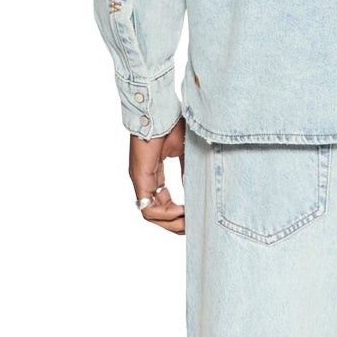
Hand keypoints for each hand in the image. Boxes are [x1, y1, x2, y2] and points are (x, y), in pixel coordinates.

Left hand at [129, 120, 185, 234]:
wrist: (160, 110)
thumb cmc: (172, 124)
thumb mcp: (185, 154)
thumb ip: (188, 174)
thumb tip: (196, 192)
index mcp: (154, 175)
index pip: (162, 202)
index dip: (179, 213)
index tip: (195, 216)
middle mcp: (145, 181)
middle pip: (156, 214)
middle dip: (176, 224)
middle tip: (193, 226)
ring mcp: (140, 181)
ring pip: (151, 215)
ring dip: (172, 222)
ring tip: (189, 220)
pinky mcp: (140, 179)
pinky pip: (148, 209)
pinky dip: (166, 214)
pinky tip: (181, 210)